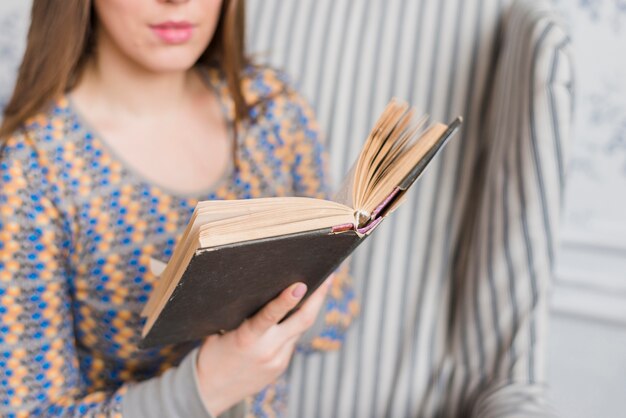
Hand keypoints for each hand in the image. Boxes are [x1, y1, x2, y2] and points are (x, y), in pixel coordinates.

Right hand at [195, 276, 332, 415]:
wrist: (211, 391)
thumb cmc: (212, 354)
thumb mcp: (220, 330)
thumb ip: (240, 313)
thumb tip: (260, 288)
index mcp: (247, 338)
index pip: (270, 315)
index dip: (287, 299)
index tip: (301, 285)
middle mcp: (266, 350)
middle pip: (302, 321)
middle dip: (318, 297)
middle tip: (329, 276)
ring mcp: (277, 360)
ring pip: (300, 330)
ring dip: (310, 309)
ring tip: (320, 287)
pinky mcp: (281, 367)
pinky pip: (292, 341)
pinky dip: (295, 326)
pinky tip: (297, 314)